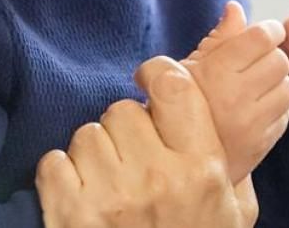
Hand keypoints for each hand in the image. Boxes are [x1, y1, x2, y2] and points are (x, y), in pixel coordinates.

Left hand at [35, 57, 256, 227]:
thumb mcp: (234, 215)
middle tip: (133, 158)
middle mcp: (159, 177)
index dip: (159, 73)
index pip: (175, 87)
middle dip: (125, 130)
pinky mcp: (70, 215)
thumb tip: (228, 118)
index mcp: (202, 169)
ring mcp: (111, 197)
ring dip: (93, 154)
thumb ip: (231, 167)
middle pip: (124, 110)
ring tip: (108, 184)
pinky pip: (54, 162)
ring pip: (87, 134)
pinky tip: (80, 197)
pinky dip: (61, 177)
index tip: (151, 80)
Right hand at [182, 1, 288, 182]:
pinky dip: (276, 106)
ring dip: (277, 81)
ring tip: (256, 84)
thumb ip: (217, 38)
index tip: (265, 32)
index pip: (263, 37)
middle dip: (272, 55)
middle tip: (256, 59)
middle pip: (280, 60)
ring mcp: (252, 125)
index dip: (269, 29)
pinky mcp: (262, 144)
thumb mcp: (186, 67)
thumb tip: (236, 9)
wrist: (174, 162)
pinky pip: (285, 113)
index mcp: (216, 73)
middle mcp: (237, 98)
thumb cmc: (176, 108)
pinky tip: (256, 106)